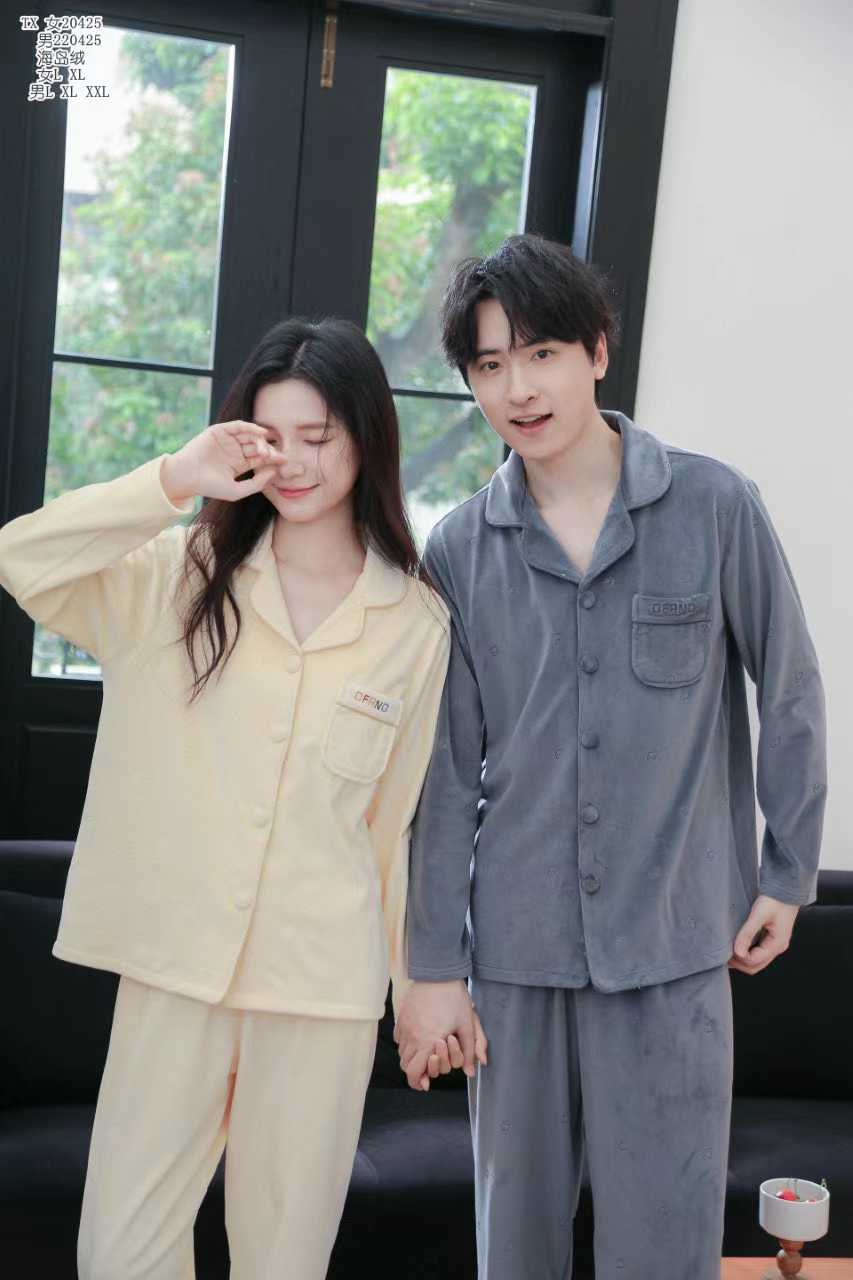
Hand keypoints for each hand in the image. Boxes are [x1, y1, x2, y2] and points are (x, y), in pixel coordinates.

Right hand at [161, 420, 288, 503]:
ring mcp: (227, 440)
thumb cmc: (209, 486)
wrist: (186, 477)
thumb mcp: (237, 491)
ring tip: (266, 448)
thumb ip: (256, 484)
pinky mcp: (219, 431)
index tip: (284, 462)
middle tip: (276, 456)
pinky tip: (260, 433)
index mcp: (239, 464)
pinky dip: (250, 427)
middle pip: (257, 447)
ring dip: (260, 441)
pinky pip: (238, 426)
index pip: (260, 460)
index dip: (272, 460)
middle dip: (268, 450)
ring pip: (249, 436)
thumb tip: (274, 472)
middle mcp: (235, 451)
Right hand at [393, 980, 487, 1090]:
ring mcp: (404, 1026)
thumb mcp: (467, 1024)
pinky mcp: (401, 1016)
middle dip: (415, 1071)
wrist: (438, 973)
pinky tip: (417, 1038)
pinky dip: (406, 1043)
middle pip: (405, 1065)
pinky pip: (399, 1037)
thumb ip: (470, 1050)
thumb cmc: (454, 998)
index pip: (414, 1072)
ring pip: (401, 1052)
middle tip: (426, 1070)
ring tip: (424, 1053)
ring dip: (411, 1057)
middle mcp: (412, 1036)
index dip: (417, 1082)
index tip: (425, 1084)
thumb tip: (471, 1071)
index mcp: (427, 1041)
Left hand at [728, 894, 799, 974]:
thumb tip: (737, 952)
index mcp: (777, 944)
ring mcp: (774, 944)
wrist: (786, 889)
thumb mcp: (758, 915)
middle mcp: (777, 947)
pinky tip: (736, 945)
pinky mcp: (770, 938)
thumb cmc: (775, 900)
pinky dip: (746, 952)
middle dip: (738, 963)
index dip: (738, 958)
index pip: (754, 961)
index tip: (725, 949)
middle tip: (722, 954)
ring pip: (756, 961)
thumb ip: (747, 933)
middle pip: (755, 966)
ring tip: (727, 951)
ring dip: (741, 959)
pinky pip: (757, 952)